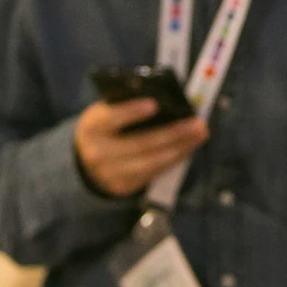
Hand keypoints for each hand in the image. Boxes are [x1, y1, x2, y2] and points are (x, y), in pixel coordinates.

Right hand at [73, 97, 207, 198]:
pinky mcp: (124, 187)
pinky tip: (188, 147)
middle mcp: (98, 153)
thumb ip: (126, 105)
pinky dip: (175, 159)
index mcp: (92, 127)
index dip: (132, 112)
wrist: (86, 163)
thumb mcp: (106, 113)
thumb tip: (165, 99)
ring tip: (200, 134)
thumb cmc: (105, 128)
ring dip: (181, 147)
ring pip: (152, 161)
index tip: (155, 104)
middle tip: (198, 123)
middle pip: (141, 143)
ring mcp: (111, 174)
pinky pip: (155, 172)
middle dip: (173, 133)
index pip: (111, 118)